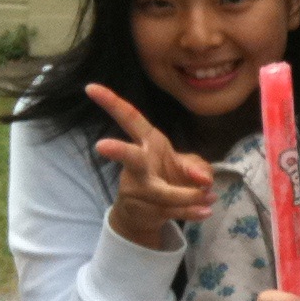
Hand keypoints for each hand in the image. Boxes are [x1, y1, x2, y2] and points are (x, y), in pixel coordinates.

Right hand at [87, 84, 215, 247]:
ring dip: (189, 196)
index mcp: (147, 142)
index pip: (129, 118)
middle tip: (101, 145)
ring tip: (209, 196)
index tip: (90, 87)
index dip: (111, 102)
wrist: (148, 213)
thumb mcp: (186, 165)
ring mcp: (136, 188)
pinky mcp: (142, 209)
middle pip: (129, 156)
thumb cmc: (167, 176)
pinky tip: (205, 211)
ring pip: (162, 193)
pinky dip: (192, 211)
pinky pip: (170, 210)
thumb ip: (197, 167)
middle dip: (118, 151)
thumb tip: (203, 180)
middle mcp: (137, 164)